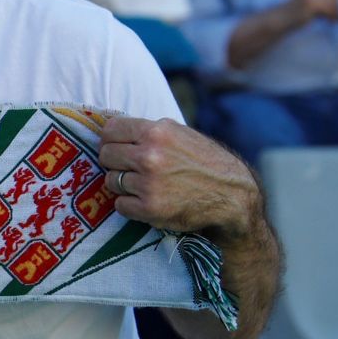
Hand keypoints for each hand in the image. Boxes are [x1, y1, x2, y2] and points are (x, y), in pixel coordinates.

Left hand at [97, 116, 258, 242]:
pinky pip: (120, 204)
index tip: (116, 147)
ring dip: (123, 185)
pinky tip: (146, 200)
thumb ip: (150, 131)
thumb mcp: (181, 134)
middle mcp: (150, 156)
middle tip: (130, 169)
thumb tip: (114, 129)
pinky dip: (129, 205)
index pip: (110, 130)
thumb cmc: (204, 162)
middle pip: (106, 155)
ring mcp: (148, 183)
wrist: (231, 195)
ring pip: (111, 181)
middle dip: (115, 162)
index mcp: (157, 132)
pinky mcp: (149, 208)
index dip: (110, 140)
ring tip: (144, 185)